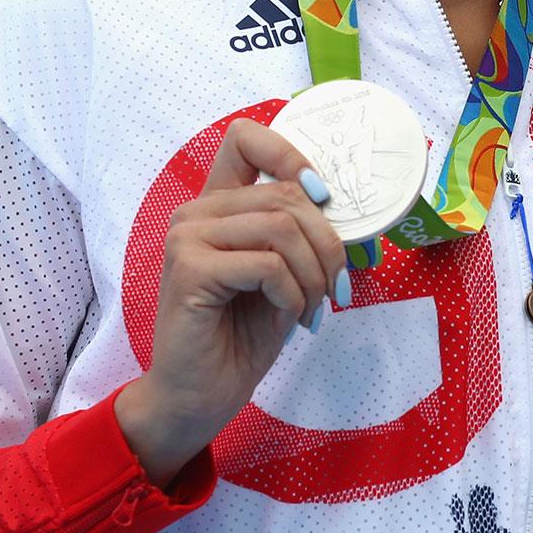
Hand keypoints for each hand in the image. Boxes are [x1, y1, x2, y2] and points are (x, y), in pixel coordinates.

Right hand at [115, 118, 347, 483]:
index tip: (323, 197)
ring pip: (282, 227)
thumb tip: (345, 209)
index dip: (292, 156)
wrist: (201, 395)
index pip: (246, 138)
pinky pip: (269, 265)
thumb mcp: (284, 275)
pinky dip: (295, 294)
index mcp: (217, 206)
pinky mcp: (190, 271)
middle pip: (285, 195)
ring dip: (314, 273)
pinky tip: (291, 318)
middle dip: (327, 243)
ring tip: (314, 306)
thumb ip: (298, 234)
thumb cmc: (242, 335)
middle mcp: (195, 213)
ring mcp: (187, 239)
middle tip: (335, 287)